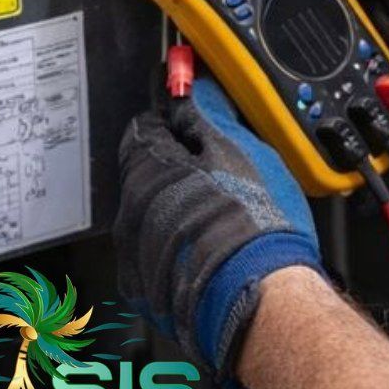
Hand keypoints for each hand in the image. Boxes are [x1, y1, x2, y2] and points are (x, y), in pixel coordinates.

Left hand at [113, 78, 325, 384]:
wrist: (259, 300)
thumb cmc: (252, 225)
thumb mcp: (237, 149)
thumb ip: (207, 113)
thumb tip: (193, 88)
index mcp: (145, 172)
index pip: (145, 128)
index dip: (175, 123)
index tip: (196, 124)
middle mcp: (129, 215)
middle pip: (148, 177)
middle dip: (180, 172)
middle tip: (224, 178)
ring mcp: (135, 258)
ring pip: (154, 219)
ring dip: (180, 213)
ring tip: (225, 222)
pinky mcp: (149, 295)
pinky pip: (159, 260)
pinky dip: (181, 253)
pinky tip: (215, 254)